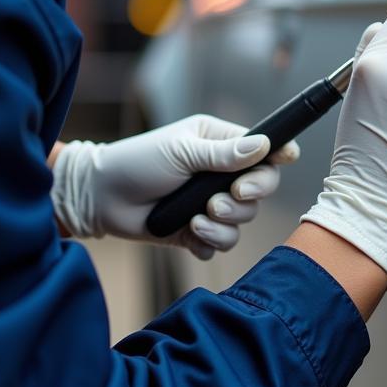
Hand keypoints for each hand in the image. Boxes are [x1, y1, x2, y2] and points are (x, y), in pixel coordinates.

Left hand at [51, 115, 299, 258]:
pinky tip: (190, 233)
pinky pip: (222, 243)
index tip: (285, 159)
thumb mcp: (182, 151)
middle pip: (261, 188)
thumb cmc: (137, 162)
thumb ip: (224, 153)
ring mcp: (210, 204)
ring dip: (224, 222)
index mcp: (220, 144)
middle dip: (247, 196)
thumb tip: (265, 145)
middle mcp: (220, 174)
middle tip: (225, 198)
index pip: (263, 150)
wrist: (100, 198)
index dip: (278, 156)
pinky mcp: (198, 231)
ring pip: (243, 219)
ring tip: (198, 217)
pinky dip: (210, 242)